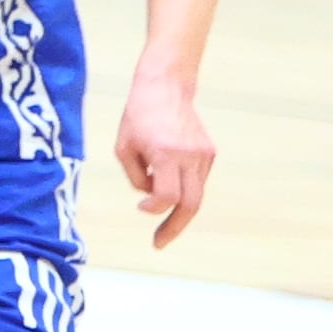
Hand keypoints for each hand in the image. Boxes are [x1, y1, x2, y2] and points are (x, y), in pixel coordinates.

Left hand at [114, 73, 211, 246]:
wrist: (165, 89)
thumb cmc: (137, 118)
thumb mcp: (123, 148)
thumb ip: (136, 177)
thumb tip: (151, 198)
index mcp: (166, 154)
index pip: (166, 196)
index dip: (153, 208)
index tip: (141, 207)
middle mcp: (189, 156)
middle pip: (190, 204)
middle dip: (175, 227)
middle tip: (160, 243)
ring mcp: (204, 155)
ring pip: (195, 194)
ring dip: (178, 211)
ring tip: (162, 225)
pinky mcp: (210, 153)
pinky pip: (196, 181)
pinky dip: (183, 190)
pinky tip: (167, 183)